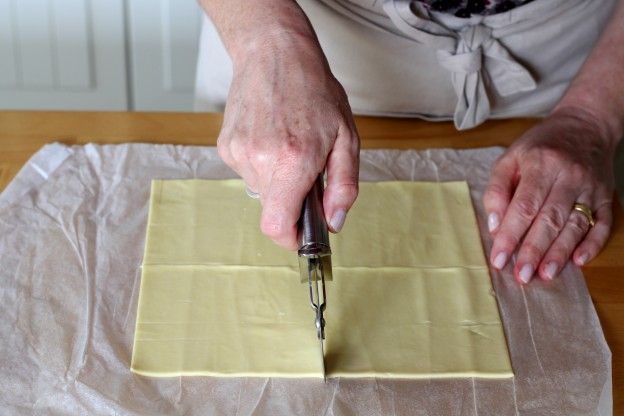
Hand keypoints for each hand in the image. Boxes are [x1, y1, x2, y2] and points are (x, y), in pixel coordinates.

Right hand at [217, 32, 359, 249]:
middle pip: (273, 209)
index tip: (304, 233)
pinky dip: (262, 165)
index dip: (292, 239)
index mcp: (294, 160)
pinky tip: (271, 137)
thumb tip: (334, 223)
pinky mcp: (226, 146)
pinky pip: (248, 172)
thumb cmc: (314, 91)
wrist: (273, 52)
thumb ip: (343, 187)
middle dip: (293, 199)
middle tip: (307, 168)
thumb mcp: (346, 138)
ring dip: (278, 179)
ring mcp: (239, 153)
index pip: (277, 226)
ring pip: (261, 191)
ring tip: (288, 144)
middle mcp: (260, 160)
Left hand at [483, 109, 615, 282]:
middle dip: (534, 250)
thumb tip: (495, 225)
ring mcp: (590, 187)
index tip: (499, 258)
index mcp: (541, 164)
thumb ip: (497, 189)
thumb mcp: (510, 158)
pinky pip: (603, 224)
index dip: (511, 235)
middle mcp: (568, 176)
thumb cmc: (540, 146)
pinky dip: (592, 244)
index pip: (524, 206)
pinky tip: (579, 262)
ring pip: (576, 225)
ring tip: (545, 275)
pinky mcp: (606, 197)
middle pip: (550, 219)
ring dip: (560, 253)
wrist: (585, 126)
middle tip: (521, 276)